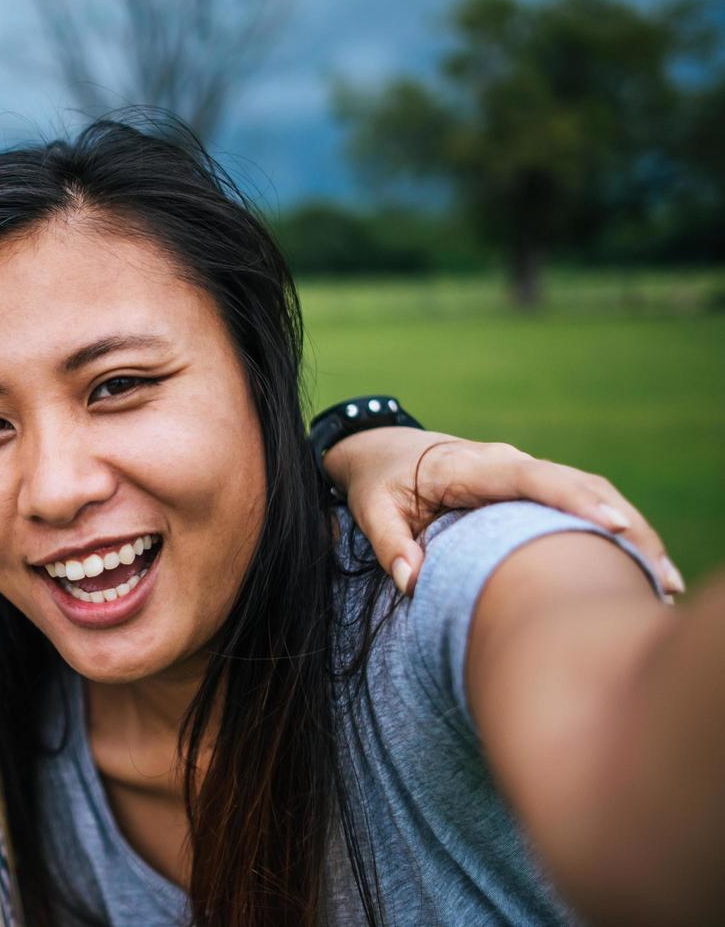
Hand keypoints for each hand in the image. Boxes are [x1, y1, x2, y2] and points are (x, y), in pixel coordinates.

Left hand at [324, 427, 682, 596]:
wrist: (381, 449)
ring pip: (589, 491)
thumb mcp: (369, 508)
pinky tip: (640, 569)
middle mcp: (506, 463)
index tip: (613, 524)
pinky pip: (580, 499)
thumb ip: (389, 543)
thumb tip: (411, 582)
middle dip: (623, 525)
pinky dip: (613, 527)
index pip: (531, 479)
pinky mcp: (531, 486)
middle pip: (578, 484)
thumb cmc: (377, 482)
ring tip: (662, 582)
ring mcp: (523, 472)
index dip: (574, 500)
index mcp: (469, 466)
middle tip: (659, 576)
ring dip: (629, 530)